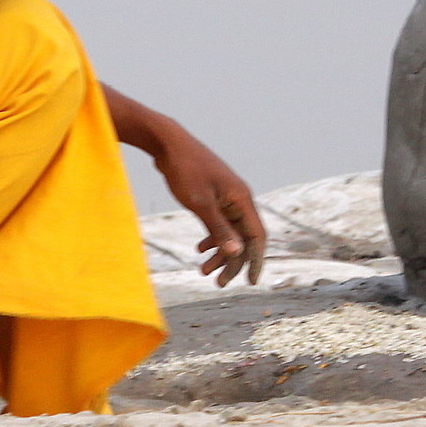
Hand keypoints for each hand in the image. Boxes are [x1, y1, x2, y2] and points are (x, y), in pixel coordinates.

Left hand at [153, 134, 267, 286]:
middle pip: (243, 238)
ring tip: (203, 270)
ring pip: (230, 232)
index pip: (257, 236)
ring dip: (219, 252)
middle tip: (218, 282)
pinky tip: (199, 248)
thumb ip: (219, 229)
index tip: (249, 282)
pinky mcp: (213, 196)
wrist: (168, 144)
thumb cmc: (185, 170)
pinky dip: (212, 237)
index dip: (255, 260)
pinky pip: (219, 223)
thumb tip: (237, 253)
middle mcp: (239, 199)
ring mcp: (226, 197)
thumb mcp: (200, 204)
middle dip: (232, 262)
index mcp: (242, 199)